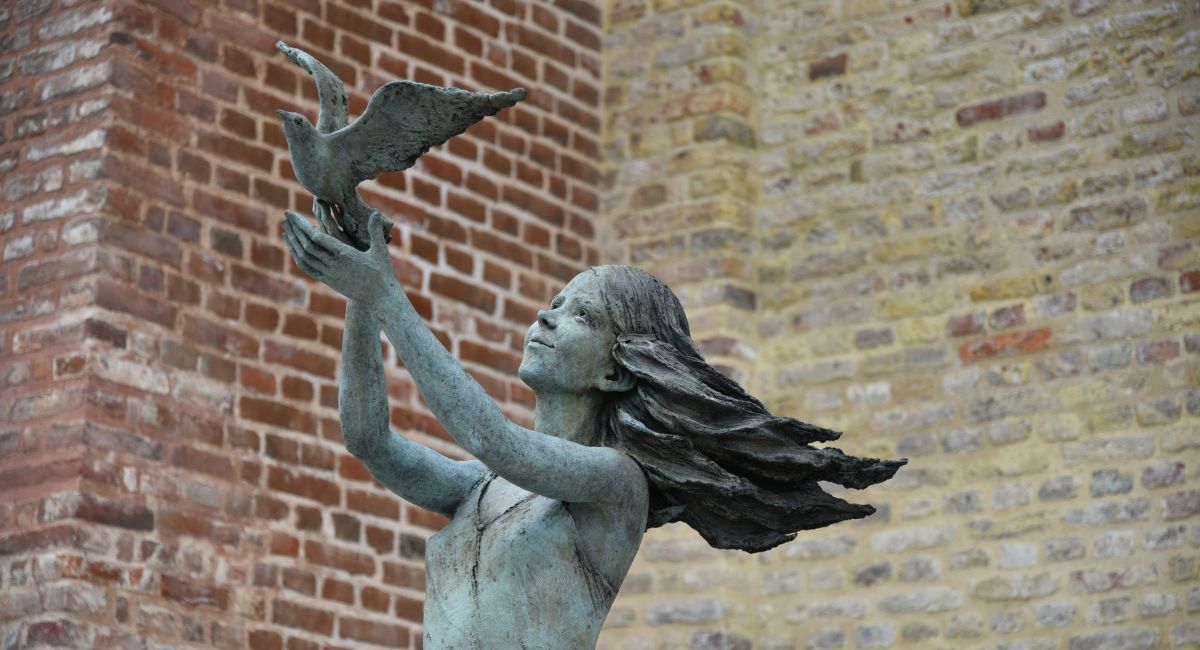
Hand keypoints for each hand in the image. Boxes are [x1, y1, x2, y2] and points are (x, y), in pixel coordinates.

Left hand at [282, 208, 397, 307]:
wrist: (379, 298)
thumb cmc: (382, 273)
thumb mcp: (380, 250)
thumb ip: (375, 231)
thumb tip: (376, 212)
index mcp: (344, 254)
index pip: (316, 237)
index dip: (302, 225)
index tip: (292, 214)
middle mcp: (333, 264)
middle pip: (306, 246)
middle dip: (295, 230)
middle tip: (286, 217)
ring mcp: (329, 274)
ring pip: (304, 257)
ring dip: (293, 243)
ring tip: (286, 231)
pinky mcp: (328, 281)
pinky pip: (308, 268)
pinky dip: (298, 257)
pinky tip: (295, 249)